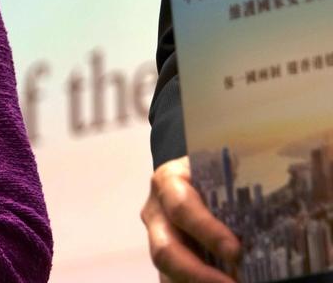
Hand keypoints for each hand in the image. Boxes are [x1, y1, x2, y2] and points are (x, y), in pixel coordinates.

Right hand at [141, 156, 238, 282]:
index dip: (207, 231)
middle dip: (198, 272)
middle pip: (165, 249)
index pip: (182, 208)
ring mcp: (156, 239)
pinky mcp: (163, 260)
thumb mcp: (224, 166)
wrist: (197, 176)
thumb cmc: (217, 171)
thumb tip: (281, 199)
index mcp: (168, 182)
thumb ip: (240, 178)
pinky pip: (171, 281)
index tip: (236, 251)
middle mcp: (155, 212)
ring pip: (166, 271)